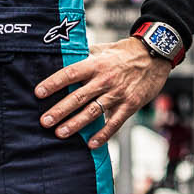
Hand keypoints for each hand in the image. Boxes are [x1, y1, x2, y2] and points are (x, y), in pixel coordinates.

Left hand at [36, 38, 172, 147]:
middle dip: (60, 110)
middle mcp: (105, 80)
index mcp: (96, 64)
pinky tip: (91, 144)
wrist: (155, 54)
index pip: (70, 74)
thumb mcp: (103, 49)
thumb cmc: (125, 52)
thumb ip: (84, 56)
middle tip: (45, 121)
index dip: (53, 83)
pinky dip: (103, 135)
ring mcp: (118, 94)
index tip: (38, 93)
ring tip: (60, 133)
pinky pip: (114, 123)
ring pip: (93, 112)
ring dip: (75, 124)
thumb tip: (63, 58)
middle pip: (78, 97)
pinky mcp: (130, 105)